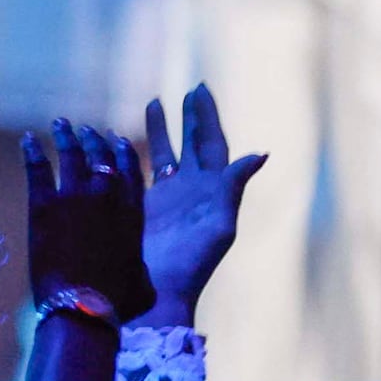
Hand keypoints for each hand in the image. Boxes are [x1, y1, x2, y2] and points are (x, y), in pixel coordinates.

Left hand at [23, 119, 156, 321]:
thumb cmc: (117, 302)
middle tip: (86, 129)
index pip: (131, 172)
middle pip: (102, 157)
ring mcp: (76, 197)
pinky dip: (33, 152)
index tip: (118, 140)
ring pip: (72, 155)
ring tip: (60, 123)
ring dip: (66, 137)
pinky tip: (28, 140)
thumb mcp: (142, 284)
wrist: (83, 306)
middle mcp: (108, 197)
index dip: (123, 154)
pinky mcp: (44, 205)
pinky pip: (38, 169)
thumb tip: (142, 277)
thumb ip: (141, 270)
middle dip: (95, 140)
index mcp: (134, 213)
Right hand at [136, 85, 265, 329]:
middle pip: (193, 144)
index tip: (199, 90)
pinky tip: (120, 138)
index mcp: (212, 190)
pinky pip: (139, 172)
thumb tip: (259, 154)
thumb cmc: (191, 263)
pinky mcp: (142, 208)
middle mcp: (191, 190)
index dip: (207, 117)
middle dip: (191, 117)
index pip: (213, 143)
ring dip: (161, 130)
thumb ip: (232, 187)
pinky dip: (132, 152)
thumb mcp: (218, 225)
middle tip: (189, 90)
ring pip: (165, 154)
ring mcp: (166, 199)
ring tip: (155, 104)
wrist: (157, 291)